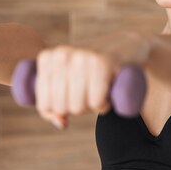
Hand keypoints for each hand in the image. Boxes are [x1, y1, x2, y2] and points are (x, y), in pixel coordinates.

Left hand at [35, 30, 151, 129]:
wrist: (126, 46)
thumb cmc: (92, 70)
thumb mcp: (67, 83)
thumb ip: (54, 106)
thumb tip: (62, 124)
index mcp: (46, 58)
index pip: (44, 105)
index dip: (61, 111)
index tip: (74, 96)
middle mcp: (61, 54)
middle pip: (61, 107)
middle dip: (78, 108)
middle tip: (89, 92)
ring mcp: (81, 56)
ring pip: (78, 106)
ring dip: (92, 106)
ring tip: (99, 89)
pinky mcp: (102, 62)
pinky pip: (96, 102)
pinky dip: (104, 105)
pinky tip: (109, 90)